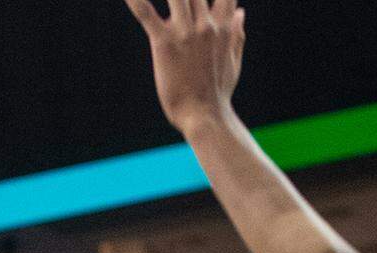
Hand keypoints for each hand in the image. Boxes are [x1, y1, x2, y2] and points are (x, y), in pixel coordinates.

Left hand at [123, 0, 245, 137]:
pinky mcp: (164, 44)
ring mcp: (184, 33)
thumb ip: (236, 34)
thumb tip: (241, 10)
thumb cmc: (218, 93)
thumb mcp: (233, 62)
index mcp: (221, 26)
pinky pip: (146, 13)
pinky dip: (136, 0)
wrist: (205, 118)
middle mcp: (204, 24)